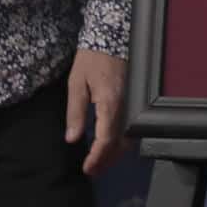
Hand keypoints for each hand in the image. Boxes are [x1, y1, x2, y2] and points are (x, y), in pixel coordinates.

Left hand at [64, 49, 126, 177]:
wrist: (112, 36)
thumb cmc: (92, 59)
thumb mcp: (76, 83)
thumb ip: (75, 112)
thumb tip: (72, 138)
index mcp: (110, 103)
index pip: (106, 140)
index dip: (97, 157)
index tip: (87, 168)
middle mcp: (125, 107)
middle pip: (120, 144)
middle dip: (106, 161)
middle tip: (92, 171)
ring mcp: (132, 104)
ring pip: (128, 138)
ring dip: (114, 154)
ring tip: (99, 162)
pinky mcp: (134, 101)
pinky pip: (131, 128)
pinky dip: (121, 142)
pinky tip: (110, 145)